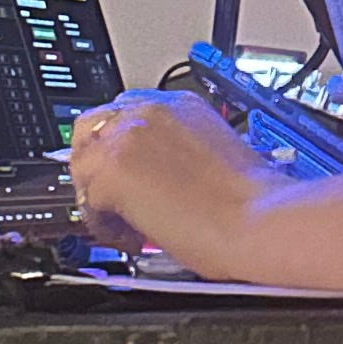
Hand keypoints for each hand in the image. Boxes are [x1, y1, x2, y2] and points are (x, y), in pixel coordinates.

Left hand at [68, 94, 282, 273]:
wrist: (260, 221)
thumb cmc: (253, 202)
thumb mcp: (211, 155)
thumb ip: (174, 152)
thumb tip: (153, 174)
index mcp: (179, 104)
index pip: (124, 113)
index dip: (118, 149)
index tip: (125, 174)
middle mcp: (150, 111)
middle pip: (91, 129)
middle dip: (96, 166)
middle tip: (113, 201)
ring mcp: (127, 138)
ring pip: (82, 166)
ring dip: (98, 198)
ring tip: (128, 226)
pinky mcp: (113, 171)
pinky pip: (86, 203)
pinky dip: (104, 225)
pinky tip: (134, 239)